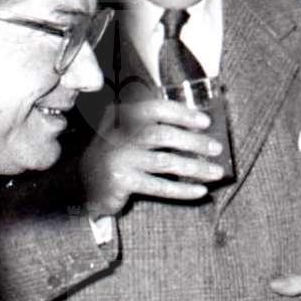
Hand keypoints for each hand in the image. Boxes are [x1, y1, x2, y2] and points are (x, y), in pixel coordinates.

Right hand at [80, 98, 223, 214]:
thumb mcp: (128, 134)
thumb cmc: (118, 155)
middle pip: (162, 135)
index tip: (205, 122)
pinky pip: (159, 186)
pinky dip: (182, 190)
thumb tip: (198, 130)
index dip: (182, 114)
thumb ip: (153, 126)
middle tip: (217, 148)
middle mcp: (118, 135)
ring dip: (195, 167)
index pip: (154, 109)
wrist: (83, 184)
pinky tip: (200, 191)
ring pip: (164, 162)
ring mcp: (119, 158)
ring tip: (216, 172)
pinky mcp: (121, 181)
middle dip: (194, 142)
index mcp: (121, 116)